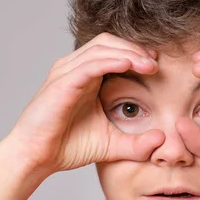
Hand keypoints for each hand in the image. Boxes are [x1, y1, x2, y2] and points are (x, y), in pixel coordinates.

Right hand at [4, 33, 164, 175]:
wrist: (36, 158)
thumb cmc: (67, 147)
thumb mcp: (112, 145)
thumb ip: (137, 143)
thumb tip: (162, 140)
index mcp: (87, 77)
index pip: (114, 51)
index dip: (136, 53)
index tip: (157, 65)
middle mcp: (75, 69)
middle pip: (109, 42)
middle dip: (135, 48)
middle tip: (156, 63)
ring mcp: (66, 73)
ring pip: (101, 48)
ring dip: (128, 52)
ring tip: (149, 64)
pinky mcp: (61, 84)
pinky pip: (89, 64)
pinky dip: (111, 61)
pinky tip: (129, 65)